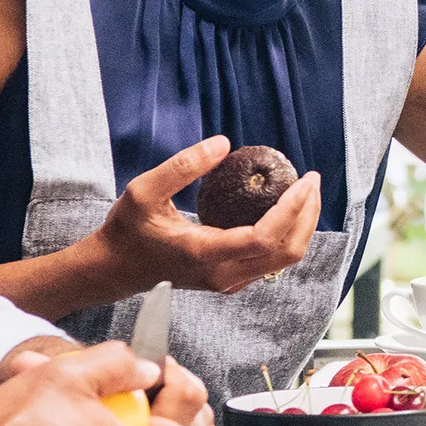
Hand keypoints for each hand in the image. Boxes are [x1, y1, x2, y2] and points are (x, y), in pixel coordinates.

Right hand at [85, 136, 320, 295]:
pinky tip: (285, 210)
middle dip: (306, 215)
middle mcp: (222, 275)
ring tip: (305, 192)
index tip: (303, 180)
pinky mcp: (228, 281)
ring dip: (301, 226)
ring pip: (282, 260)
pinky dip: (286, 235)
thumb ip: (183, 166)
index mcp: (204, 254)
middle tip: (311, 179)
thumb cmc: (127, 229)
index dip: (292, 209)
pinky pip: (270, 261)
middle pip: (285, 252)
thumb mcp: (143, 189)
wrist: (114, 268)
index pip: (264, 237)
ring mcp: (227, 282)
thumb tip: (224, 143)